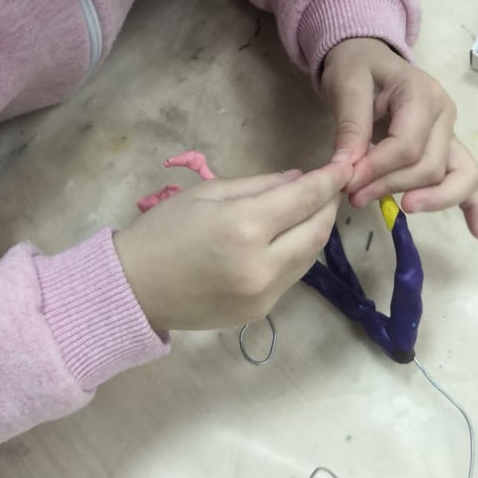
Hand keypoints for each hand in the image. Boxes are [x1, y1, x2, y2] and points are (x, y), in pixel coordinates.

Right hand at [113, 161, 350, 331]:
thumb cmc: (162, 231)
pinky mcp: (261, 312)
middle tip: (331, 186)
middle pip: (317, 232)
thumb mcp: (207, 194)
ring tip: (312, 209)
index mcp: (245, 228)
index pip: (303, 199)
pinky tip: (289, 237)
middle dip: (329, 206)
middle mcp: (262, 265)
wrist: (133, 289)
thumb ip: (259, 186)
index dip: (328, 180)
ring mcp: (264, 294)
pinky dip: (298, 253)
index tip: (344, 165)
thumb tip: (298, 180)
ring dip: (317, 230)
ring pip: (310, 257)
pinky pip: (292, 277)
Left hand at [321, 38, 477, 238]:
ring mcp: (451, 133)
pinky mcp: (448, 148)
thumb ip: (350, 127)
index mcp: (423, 94)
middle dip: (392, 186)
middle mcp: (445, 115)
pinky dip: (475, 207)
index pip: (407, 145)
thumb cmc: (357, 68)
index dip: (378, 169)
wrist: (367, 57)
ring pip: (459, 176)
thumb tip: (346, 169)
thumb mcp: (346, 86)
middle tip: (354, 196)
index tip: (347, 183)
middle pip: (430, 166)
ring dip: (433, 199)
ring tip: (404, 210)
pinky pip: (469, 179)